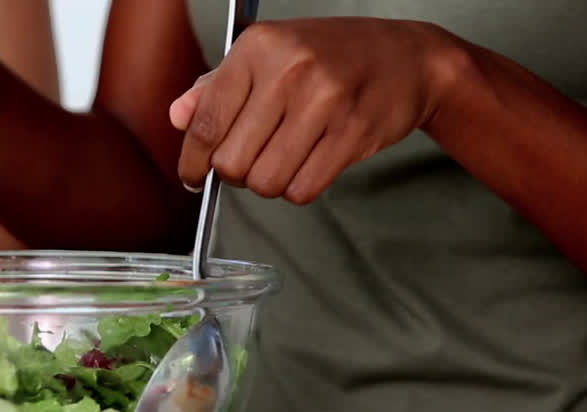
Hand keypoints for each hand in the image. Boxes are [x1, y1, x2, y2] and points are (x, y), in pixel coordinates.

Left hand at [169, 17, 454, 203]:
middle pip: (232, 162)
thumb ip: (218, 86)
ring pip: (266, 181)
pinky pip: (303, 190)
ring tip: (284, 161)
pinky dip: (299, 189)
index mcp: (259, 47)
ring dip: (269, 184)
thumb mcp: (270, 55)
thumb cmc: (333, 56)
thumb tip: (178, 117)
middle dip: (235, 175)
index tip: (192, 177)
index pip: (206, 122)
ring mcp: (324, 102)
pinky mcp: (352, 134)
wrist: (408, 57)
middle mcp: (289, 71)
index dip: (192, 161)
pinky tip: (309, 166)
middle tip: (251, 163)